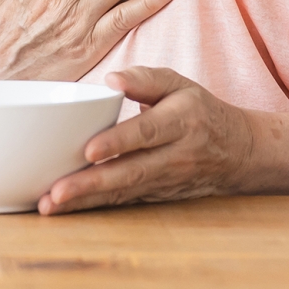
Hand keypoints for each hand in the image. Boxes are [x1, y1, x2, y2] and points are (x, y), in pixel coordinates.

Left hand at [38, 66, 248, 214]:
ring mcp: (165, 182)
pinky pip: (123, 204)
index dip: (117, 142)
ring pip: (123, 194)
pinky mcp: (156, 196)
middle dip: (91, 184)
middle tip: (56, 192)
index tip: (88, 150)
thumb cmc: (200, 112)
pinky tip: (65, 209)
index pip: (145, 133)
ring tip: (50, 205)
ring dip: (85, 201)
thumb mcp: (180, 85)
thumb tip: (112, 79)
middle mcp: (173, 157)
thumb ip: (146, 78)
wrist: (237, 153)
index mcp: (179, 122)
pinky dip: (93, 208)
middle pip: (130, 172)